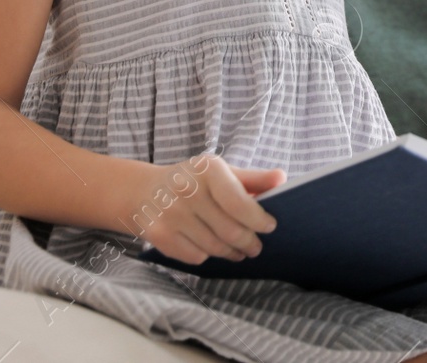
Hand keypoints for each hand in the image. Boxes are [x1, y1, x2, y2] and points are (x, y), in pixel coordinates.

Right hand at [117, 155, 284, 265]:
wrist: (144, 191)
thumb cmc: (193, 180)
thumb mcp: (220, 171)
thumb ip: (252, 178)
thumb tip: (282, 179)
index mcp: (208, 170)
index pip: (240, 204)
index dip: (258, 220)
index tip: (270, 226)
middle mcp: (187, 190)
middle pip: (230, 230)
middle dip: (249, 242)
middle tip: (255, 247)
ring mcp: (171, 214)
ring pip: (214, 247)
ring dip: (232, 252)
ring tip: (239, 251)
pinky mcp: (159, 235)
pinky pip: (196, 256)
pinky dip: (209, 255)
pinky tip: (212, 248)